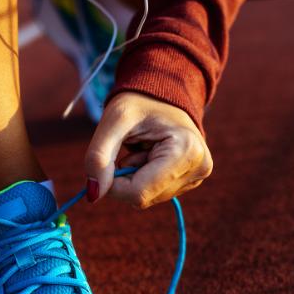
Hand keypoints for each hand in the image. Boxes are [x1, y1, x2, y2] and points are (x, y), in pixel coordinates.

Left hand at [84, 92, 212, 207]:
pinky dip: (143, 178)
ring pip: (147, 198)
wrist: (162, 94)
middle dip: (126, 178)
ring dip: (134, 177)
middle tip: (131, 148)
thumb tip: (93, 194)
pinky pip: (154, 193)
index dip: (113, 184)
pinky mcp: (191, 181)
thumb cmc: (139, 102)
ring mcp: (197, 176)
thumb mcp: (114, 120)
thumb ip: (99, 156)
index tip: (108, 162)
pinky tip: (150, 155)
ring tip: (143, 148)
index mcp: (187, 151)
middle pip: (143, 198)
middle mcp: (199, 168)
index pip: (138, 193)